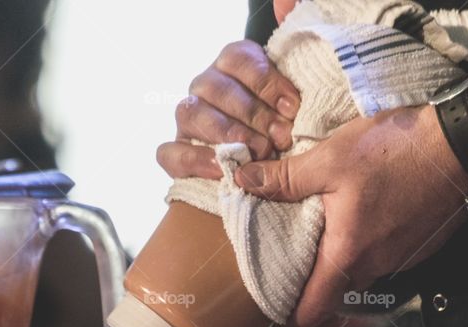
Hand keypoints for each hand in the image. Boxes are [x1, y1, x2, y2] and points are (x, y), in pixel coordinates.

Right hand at [157, 40, 300, 179]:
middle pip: (217, 88)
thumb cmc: (285, 128)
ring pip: (190, 113)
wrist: (269, 166)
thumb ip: (293, 56)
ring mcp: (187, 117)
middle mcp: (205, 85)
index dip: (266, 82)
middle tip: (282, 137)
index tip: (293, 108)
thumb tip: (285, 3)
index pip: (238, 59)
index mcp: (232, 65)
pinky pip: (170, 152)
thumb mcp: (297, 95)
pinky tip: (222, 169)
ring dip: (226, 134)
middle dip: (253, 115)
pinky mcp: (174, 151)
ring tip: (257, 153)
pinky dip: (195, 160)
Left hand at [235, 105, 467, 326]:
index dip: (287, 321)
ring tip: (314, 242)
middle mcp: (376, 267)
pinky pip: (382, 259)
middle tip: (284, 270)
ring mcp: (402, 258)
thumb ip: (283, 178)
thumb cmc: (396, 150)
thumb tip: (243, 180)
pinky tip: (354, 223)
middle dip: (309, 288)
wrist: (464, 141)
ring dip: (337, 266)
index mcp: (348, 255)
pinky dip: (363, 250)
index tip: (269, 314)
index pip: (312, 312)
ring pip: (359, 275)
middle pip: (333, 294)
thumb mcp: (329, 159)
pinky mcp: (419, 244)